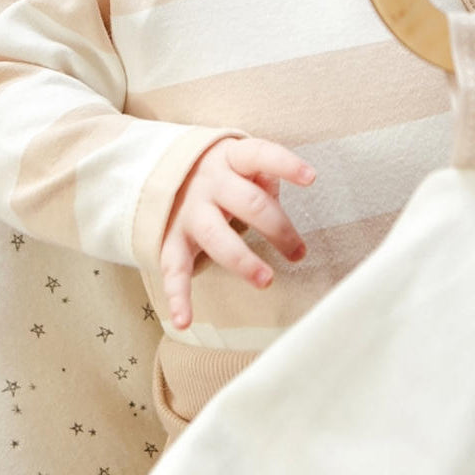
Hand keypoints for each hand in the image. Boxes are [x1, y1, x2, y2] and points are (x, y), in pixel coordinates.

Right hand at [161, 136, 315, 328]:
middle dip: (277, 229)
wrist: (163, 172)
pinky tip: (183, 320)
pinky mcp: (171, 239)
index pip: (261, 154)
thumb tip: (279, 212)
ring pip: (216, 236)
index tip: (311, 178)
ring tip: (266, 280)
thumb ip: (264, 179)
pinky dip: (178, 297)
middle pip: (248, 203)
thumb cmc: (223, 173)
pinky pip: (174, 269)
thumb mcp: (242, 163)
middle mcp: (209, 182)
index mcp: (231, 158)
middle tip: (299, 253)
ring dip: (243, 261)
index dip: (286, 164)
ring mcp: (189, 211)